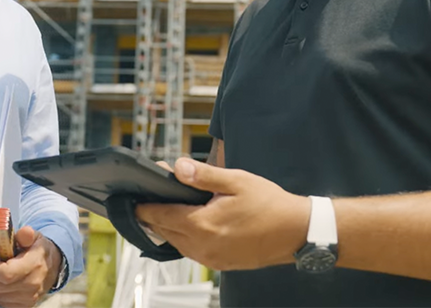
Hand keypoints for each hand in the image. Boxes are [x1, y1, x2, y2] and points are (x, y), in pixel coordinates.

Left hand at [0, 225, 61, 307]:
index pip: (6, 273)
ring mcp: (29, 298)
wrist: (53, 266)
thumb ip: (26, 235)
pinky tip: (1, 283)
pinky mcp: (25, 305)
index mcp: (34, 265)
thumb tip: (24, 232)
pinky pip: (2, 303)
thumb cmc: (38, 250)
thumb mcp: (35, 237)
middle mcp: (33, 284)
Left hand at [135, 157, 309, 271]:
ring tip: (167, 208)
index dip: (144, 206)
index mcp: (203, 225)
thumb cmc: (270, 204)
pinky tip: (189, 223)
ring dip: (169, 227)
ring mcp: (211, 259)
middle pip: (164, 231)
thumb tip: (176, 167)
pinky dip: (184, 238)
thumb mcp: (236, 181)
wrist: (296, 232)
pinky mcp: (220, 264)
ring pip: (176, 243)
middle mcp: (203, 247)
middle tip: (150, 197)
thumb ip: (204, 175)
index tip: (134, 197)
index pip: (160, 216)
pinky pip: (191, 251)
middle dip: (155, 215)